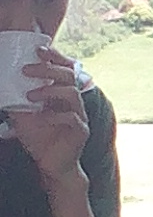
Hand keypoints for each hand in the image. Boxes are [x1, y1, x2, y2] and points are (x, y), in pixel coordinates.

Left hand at [6, 47, 88, 184]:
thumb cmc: (40, 139)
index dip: (55, 56)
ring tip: (30, 96)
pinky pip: (72, 118)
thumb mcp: (22, 116)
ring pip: (72, 93)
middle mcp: (73, 102)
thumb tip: (2, 84)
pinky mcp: (80, 131)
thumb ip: (17, 101)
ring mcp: (79, 116)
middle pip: (68, 75)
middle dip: (47, 69)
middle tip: (26, 69)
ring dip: (49, 91)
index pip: (64, 68)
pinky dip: (54, 116)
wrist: (51, 166)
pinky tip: (41, 119)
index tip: (38, 49)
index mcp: (61, 94)